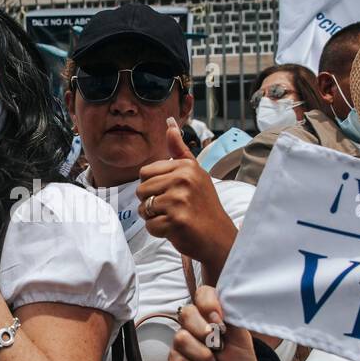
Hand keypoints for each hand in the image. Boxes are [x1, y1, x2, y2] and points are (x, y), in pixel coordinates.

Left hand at [136, 118, 236, 269]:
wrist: (218, 236)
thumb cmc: (203, 205)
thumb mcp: (195, 173)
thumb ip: (179, 151)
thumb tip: (169, 124)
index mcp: (186, 166)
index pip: (145, 172)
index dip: (153, 186)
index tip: (171, 193)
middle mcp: (184, 180)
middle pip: (141, 190)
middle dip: (151, 203)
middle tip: (172, 208)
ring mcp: (180, 200)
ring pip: (143, 208)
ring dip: (153, 217)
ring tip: (173, 217)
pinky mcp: (177, 220)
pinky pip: (150, 225)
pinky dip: (158, 231)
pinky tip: (174, 229)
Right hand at [169, 286, 259, 360]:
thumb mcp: (243, 339)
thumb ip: (231, 318)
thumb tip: (216, 307)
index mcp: (212, 316)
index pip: (202, 294)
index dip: (208, 304)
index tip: (220, 321)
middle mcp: (194, 327)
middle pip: (185, 313)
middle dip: (204, 333)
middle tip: (218, 347)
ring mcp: (182, 345)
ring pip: (180, 338)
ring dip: (202, 355)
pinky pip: (176, 360)